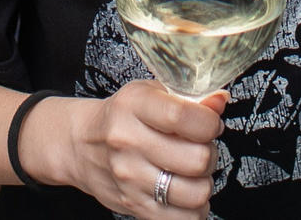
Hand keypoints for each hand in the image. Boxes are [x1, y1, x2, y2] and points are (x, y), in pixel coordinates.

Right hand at [30, 84, 223, 218]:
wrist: (80, 146)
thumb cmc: (122, 117)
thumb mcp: (149, 94)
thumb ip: (188, 97)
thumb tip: (220, 101)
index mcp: (133, 106)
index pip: (182, 117)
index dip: (210, 123)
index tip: (211, 124)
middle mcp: (128, 143)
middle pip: (196, 159)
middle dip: (210, 154)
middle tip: (201, 148)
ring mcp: (130, 178)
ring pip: (195, 193)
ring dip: (204, 184)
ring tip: (193, 173)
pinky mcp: (134, 206)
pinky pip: (182, 219)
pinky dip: (194, 209)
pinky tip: (186, 194)